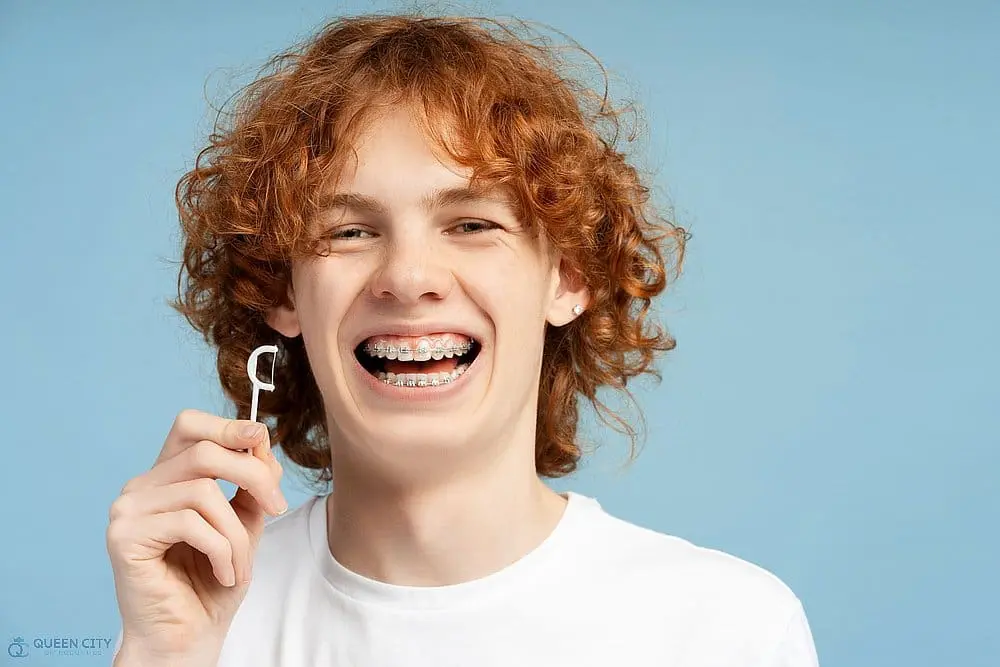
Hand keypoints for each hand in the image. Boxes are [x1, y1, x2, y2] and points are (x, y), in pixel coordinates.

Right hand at [106, 409, 287, 665]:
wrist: (188, 638)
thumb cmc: (212, 584)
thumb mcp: (245, 523)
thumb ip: (251, 483)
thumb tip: (261, 441)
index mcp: (167, 477)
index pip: (189, 425)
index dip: (227, 425)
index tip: (262, 439)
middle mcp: (141, 486)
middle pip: (204, 452)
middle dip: (253, 476)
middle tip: (277, 508)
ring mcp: (127, 510)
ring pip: (202, 491)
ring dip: (236, 532)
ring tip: (241, 565)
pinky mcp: (124, 537)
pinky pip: (190, 524)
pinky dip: (221, 550)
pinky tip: (223, 574)